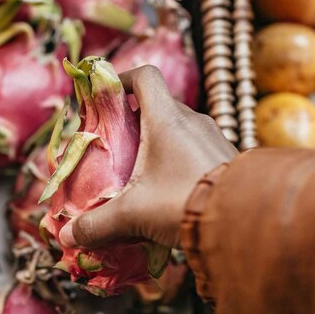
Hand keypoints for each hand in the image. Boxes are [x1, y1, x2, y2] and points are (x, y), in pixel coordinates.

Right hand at [59, 65, 238, 248]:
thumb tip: (69, 237)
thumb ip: (98, 224)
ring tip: (141, 174)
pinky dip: (179, 161)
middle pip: (157, 106)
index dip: (121, 79)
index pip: (144, 76)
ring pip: (178, 130)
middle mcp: (193, 121)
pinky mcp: (227, 159)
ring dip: (158, 144)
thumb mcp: (133, 215)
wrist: (245, 220)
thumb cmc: (184, 203)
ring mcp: (214, 138)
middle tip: (116, 148)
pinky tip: (170, 191)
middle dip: (134, 123)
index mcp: (167, 119)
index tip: (104, 98)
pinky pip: (196, 150)